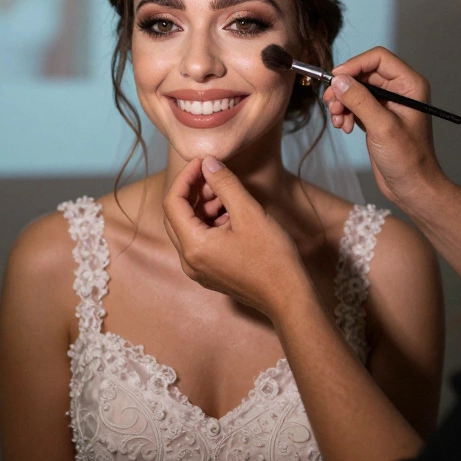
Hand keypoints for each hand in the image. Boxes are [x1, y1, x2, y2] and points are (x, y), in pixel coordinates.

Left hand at [162, 157, 310, 321]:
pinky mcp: (209, 273)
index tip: (202, 162)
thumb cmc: (272, 258)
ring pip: (188, 229)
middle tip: (214, 176)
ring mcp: (197, 270)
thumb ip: (225, 184)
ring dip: (203, 207)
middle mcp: (188, 261)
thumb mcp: (249, 213)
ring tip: (228, 196)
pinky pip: (199, 242)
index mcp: (192, 246)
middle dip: (193, 192)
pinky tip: (232, 215)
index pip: (172, 202)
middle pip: (177, 216)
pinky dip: (210, 224)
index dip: (185, 177)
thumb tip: (208, 162)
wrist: (289, 298)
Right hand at [323, 47, 445, 204]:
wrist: (412, 186)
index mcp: (410, 85)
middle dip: (344, 88)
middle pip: (363, 74)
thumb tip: (338, 80)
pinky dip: (344, 113)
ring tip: (338, 120)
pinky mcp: (376, 117)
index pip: (378, 59)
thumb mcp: (382, 127)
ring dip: (341, 102)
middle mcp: (400, 90)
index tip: (335, 79)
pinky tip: (343, 127)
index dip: (354, 65)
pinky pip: (354, 104)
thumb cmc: (408, 159)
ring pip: (355, 89)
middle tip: (331, 105)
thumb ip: (359, 100)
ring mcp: (387, 104)